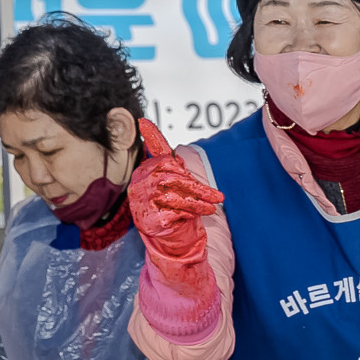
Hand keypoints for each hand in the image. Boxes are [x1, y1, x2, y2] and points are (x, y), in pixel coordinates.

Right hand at [129, 119, 223, 294]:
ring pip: (174, 196)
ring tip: (212, 208)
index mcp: (146, 173)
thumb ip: (168, 159)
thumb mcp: (176, 181)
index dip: (156, 142)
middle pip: (172, 178)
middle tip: (218, 197)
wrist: (171, 237)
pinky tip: (192, 217)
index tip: (143, 121)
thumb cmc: (174, 204)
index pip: (158, 158)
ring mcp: (141, 203)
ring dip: (198, 203)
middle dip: (198, 188)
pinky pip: (174, 212)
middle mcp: (140, 185)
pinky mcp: (148, 219)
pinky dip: (188, 214)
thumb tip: (151, 129)